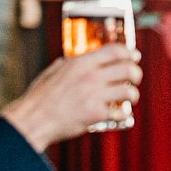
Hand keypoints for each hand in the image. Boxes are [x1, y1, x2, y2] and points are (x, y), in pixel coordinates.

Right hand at [1, 44, 142, 151]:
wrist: (34, 119)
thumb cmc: (41, 97)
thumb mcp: (53, 71)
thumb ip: (68, 64)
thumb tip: (75, 59)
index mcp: (80, 63)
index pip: (115, 51)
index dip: (129, 53)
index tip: (134, 56)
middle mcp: (90, 76)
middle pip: (127, 69)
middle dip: (136, 74)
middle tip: (134, 79)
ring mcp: (94, 95)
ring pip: (129, 92)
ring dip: (133, 96)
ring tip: (129, 99)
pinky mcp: (96, 114)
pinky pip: (121, 114)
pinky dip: (123, 115)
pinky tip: (120, 115)